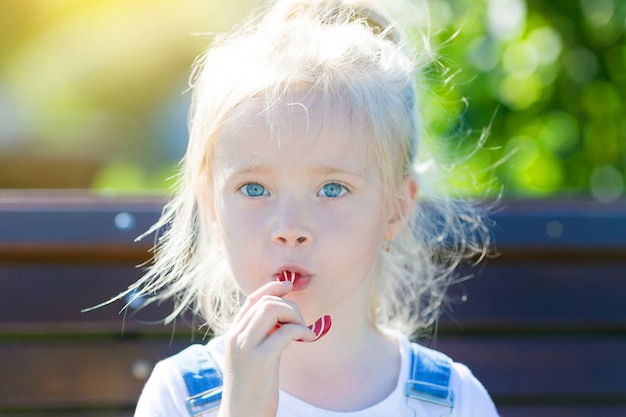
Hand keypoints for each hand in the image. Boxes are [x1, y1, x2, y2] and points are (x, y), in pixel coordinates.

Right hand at [217, 280, 315, 416]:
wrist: (242, 416)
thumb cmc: (252, 389)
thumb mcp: (251, 357)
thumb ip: (259, 336)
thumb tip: (282, 317)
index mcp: (233, 335)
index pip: (252, 299)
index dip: (273, 287)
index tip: (289, 285)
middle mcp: (236, 337)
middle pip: (265, 301)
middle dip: (289, 306)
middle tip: (300, 324)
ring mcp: (246, 347)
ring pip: (273, 309)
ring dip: (295, 315)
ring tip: (302, 332)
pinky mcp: (261, 360)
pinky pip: (286, 331)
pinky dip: (302, 330)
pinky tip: (308, 338)